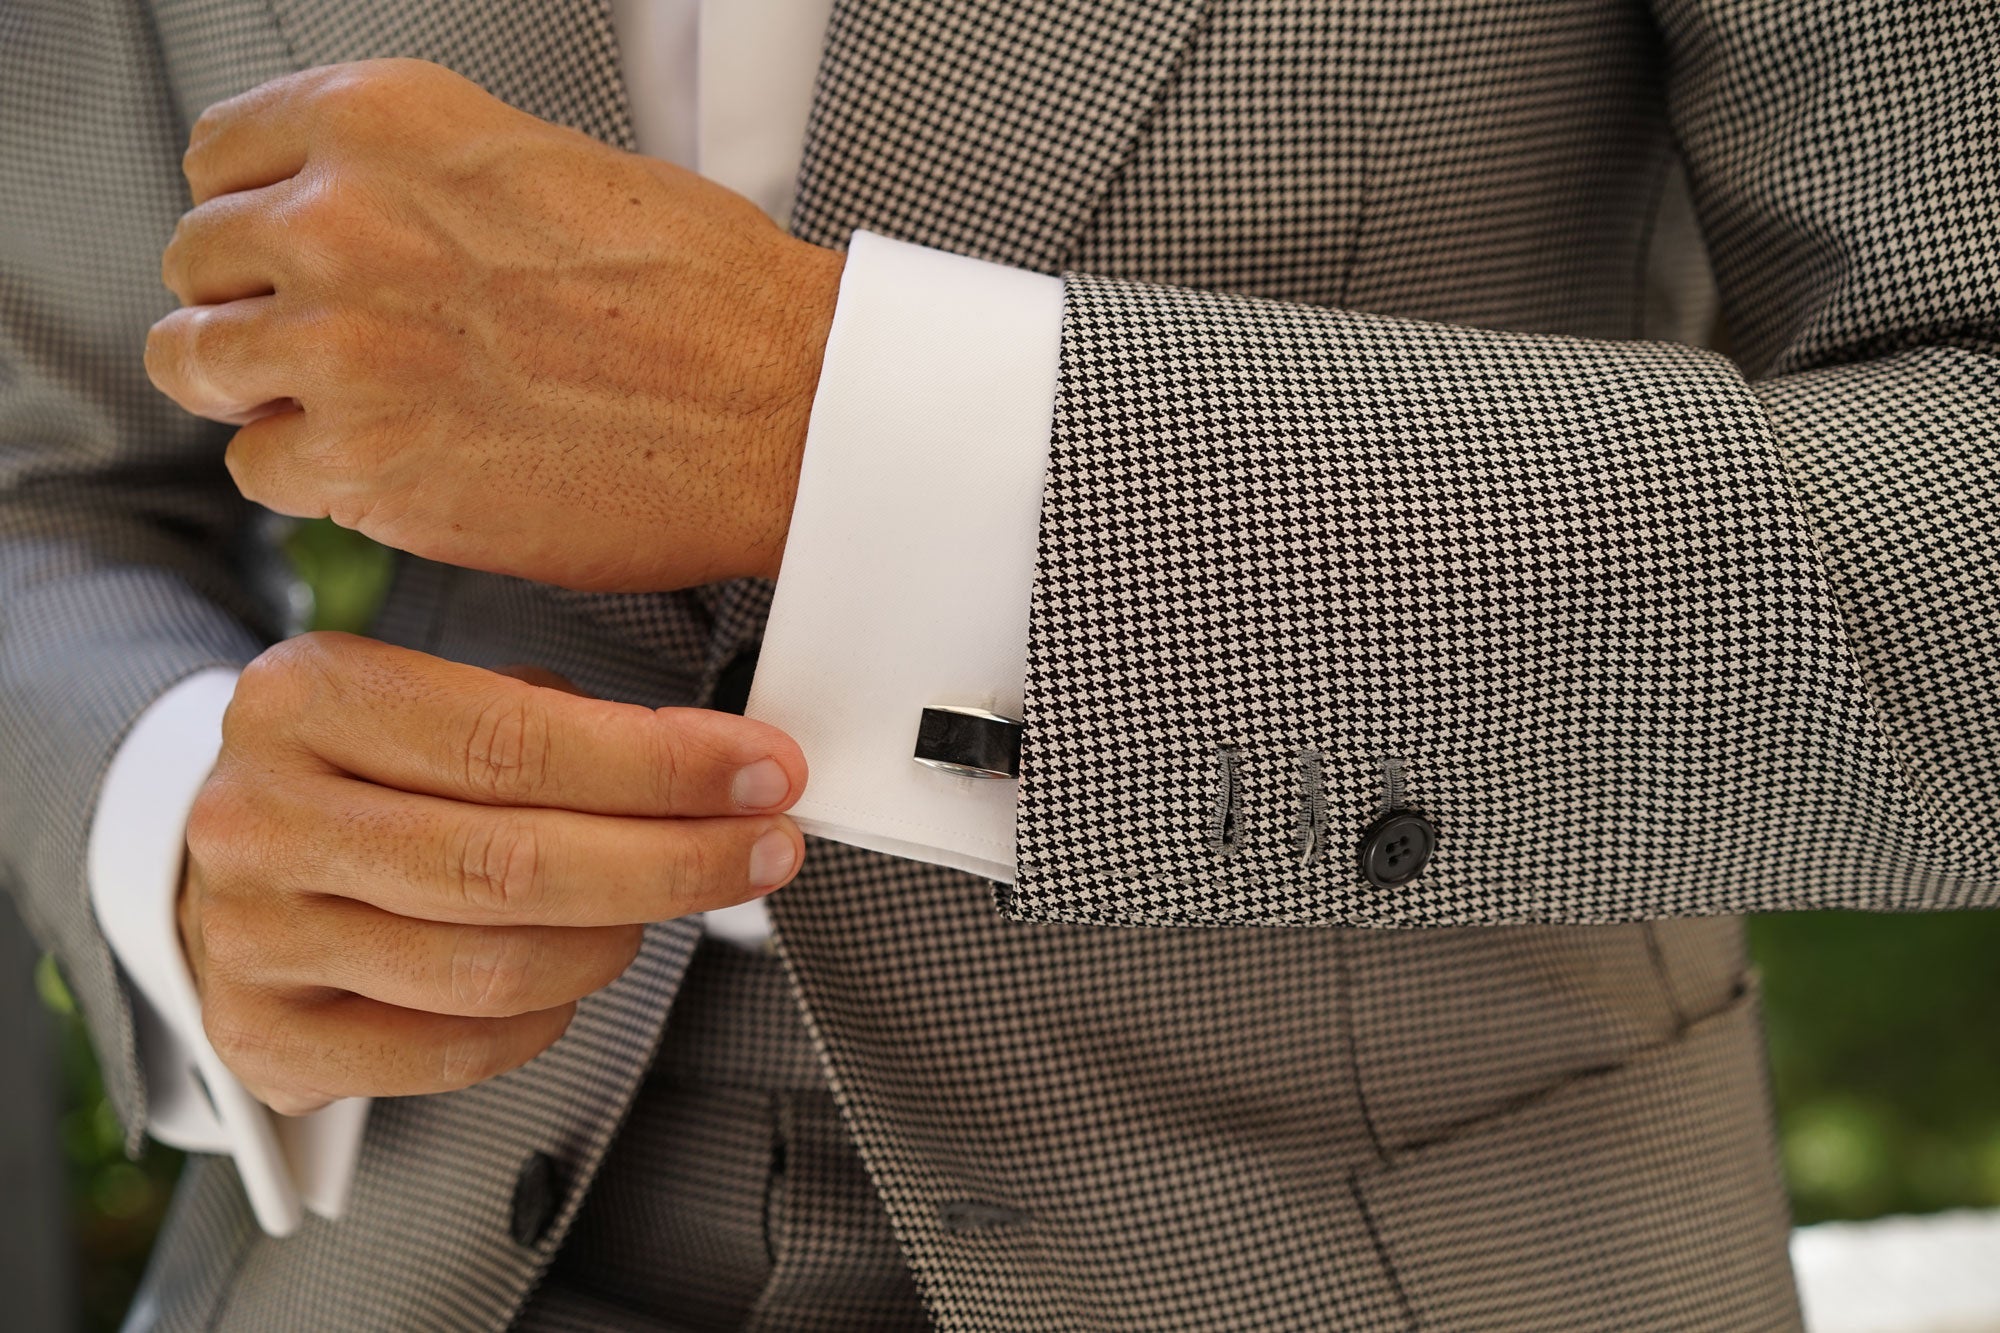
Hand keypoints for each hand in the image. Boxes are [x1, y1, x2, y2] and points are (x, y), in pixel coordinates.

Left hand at [145, 58, 844, 591]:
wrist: (779, 407)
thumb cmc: (707, 295)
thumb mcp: (548, 165)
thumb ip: (425, 183)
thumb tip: (369, 221)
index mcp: (386, 122)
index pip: (220, 155)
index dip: (254, 214)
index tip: (282, 254)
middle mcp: (339, 221)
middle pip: (197, 261)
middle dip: (256, 304)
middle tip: (331, 343)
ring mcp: (340, 347)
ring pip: (195, 362)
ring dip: (259, 388)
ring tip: (345, 409)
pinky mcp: (364, 464)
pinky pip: (260, 468)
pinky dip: (311, 475)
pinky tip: (390, 466)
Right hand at [176, 632, 807, 1114]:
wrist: (222, 856)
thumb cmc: (370, 768)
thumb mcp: (436, 697)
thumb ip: (558, 721)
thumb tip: (718, 766)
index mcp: (308, 698)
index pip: (515, 741)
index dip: (664, 766)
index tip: (767, 772)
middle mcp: (264, 816)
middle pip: (513, 863)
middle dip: (674, 860)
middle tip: (768, 848)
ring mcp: (253, 936)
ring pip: (495, 968)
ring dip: (619, 938)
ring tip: (663, 903)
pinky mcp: (266, 1038)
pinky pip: (458, 1049)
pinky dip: (549, 1018)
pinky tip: (579, 970)